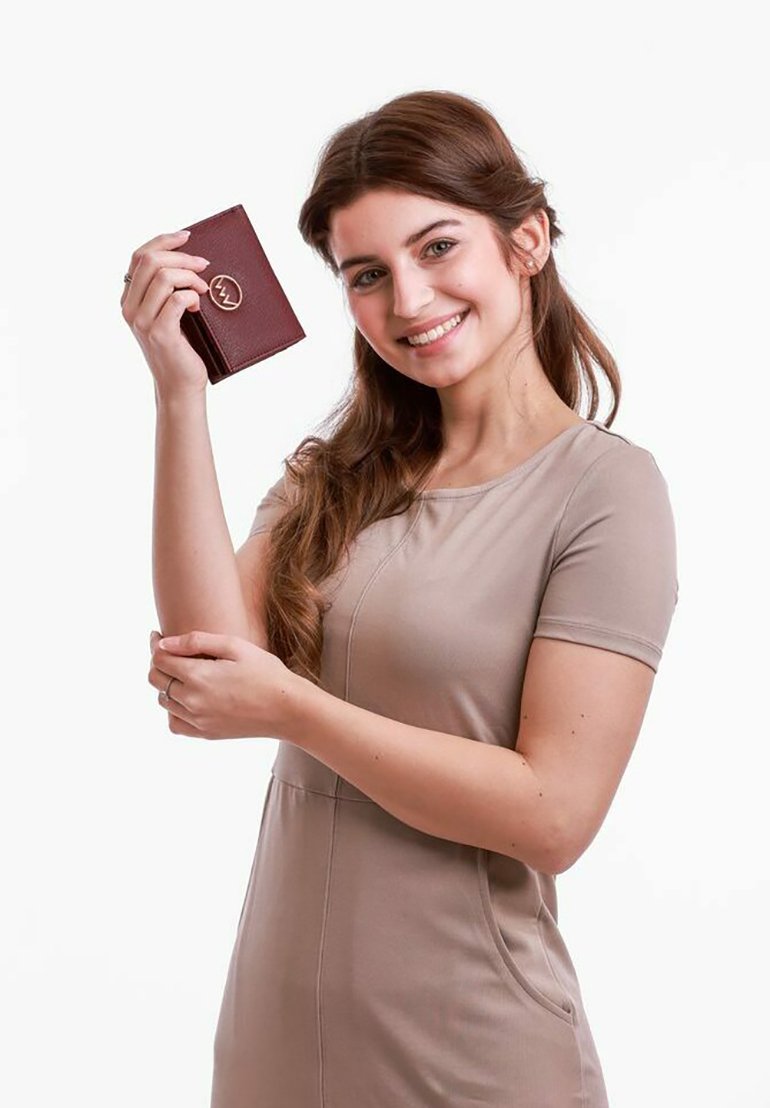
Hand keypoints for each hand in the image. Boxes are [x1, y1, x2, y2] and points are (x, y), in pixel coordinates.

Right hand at [121, 228, 212, 398]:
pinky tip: (198, 305)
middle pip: (150, 261)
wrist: (180, 385)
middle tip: (203, 265)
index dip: (163, 241)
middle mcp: (130, 308)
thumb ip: (168, 290)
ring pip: (163, 276)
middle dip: (181, 256)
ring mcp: (142, 321)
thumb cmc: (181, 349)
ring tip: (203, 289)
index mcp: (129, 299)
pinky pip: (176, 299)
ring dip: (190, 277)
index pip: (139, 256)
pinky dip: (192, 296)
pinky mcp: (160, 333)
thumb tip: (190, 258)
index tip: (187, 236)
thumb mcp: (169, 314)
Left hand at [148, 629, 297, 740]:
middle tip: (170, 652)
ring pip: (163, 701)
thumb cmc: (266, 672)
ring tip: (183, 673)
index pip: (159, 659)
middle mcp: (192, 700)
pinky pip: (175, 723)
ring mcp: (198, 720)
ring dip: (166, 684)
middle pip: (156, 679)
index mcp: (198, 675)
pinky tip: (187, 699)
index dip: (155, 644)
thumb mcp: (234, 646)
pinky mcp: (206, 733)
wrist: (288, 709)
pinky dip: (174, 710)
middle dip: (158, 662)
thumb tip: (164, 642)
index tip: (157, 635)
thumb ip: (196, 641)